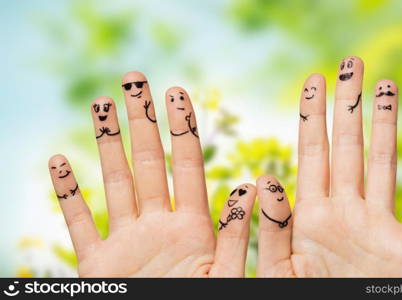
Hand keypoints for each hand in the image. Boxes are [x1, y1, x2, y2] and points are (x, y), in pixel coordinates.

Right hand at [49, 72, 255, 276]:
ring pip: (114, 183)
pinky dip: (67, 195)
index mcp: (194, 228)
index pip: (188, 166)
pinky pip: (79, 223)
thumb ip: (238, 235)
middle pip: (149, 163)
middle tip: (135, 80)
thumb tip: (256, 187)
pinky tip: (58, 162)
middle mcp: (159, 227)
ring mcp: (128, 243)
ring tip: (101, 105)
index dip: (183, 129)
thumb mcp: (226, 277)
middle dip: (142, 121)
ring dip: (106, 144)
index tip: (178, 93)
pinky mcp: (99, 266)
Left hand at [256, 57, 401, 276]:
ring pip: (384, 164)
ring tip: (388, 87)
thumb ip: (273, 227)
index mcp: (312, 214)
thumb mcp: (280, 270)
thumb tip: (264, 179)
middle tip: (351, 63)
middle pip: (348, 147)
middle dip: (349, 105)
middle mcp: (345, 211)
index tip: (312, 80)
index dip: (312, 115)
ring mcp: (377, 226)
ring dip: (388, 126)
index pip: (312, 152)